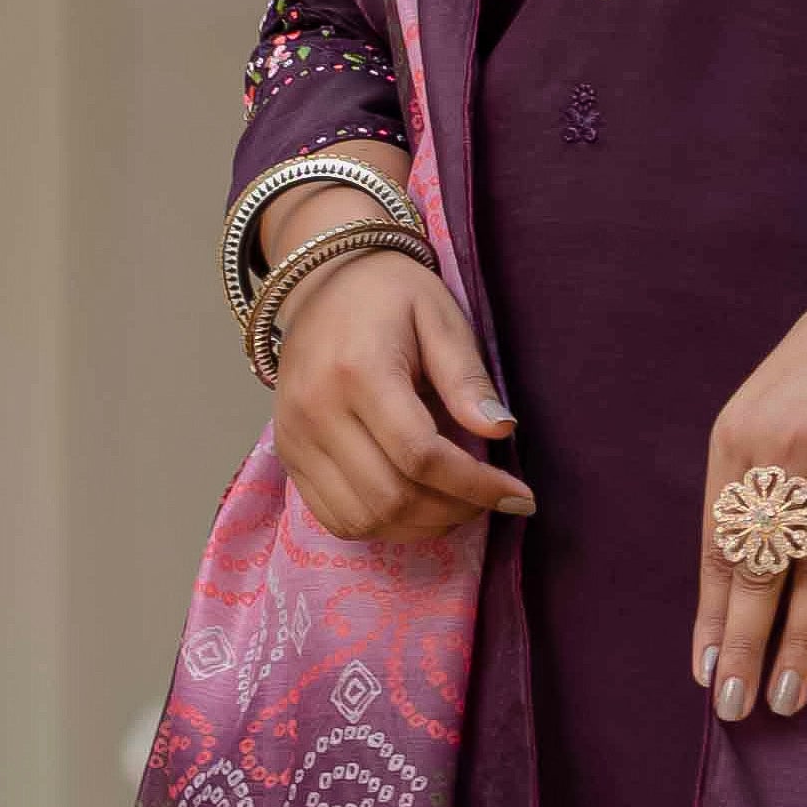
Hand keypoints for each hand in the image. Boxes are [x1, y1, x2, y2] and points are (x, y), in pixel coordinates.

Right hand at [272, 245, 530, 542]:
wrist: (322, 281)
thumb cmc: (390, 295)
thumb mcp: (440, 317)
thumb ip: (466, 376)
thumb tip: (501, 430)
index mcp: (358, 372)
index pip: (421, 455)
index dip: (476, 486)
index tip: (519, 495)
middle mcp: (317, 411)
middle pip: (392, 496)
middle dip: (453, 510)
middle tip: (491, 501)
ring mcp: (295, 438)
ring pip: (363, 518)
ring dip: (420, 526)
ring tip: (458, 506)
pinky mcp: (288, 455)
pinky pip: (335, 518)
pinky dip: (382, 526)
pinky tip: (416, 508)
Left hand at [692, 242, 806, 721]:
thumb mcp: (765, 409)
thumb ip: (747, 482)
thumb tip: (733, 574)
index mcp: (737, 442)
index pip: (718, 546)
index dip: (710, 615)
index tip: (704, 672)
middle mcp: (784, 454)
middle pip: (760, 568)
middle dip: (743, 644)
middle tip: (734, 706)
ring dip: (800, 641)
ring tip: (786, 695)